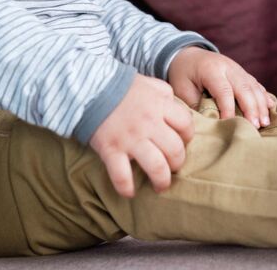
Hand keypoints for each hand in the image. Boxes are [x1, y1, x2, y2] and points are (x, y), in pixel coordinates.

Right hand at [89, 74, 194, 197]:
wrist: (89, 89)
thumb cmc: (122, 87)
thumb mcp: (150, 84)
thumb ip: (166, 96)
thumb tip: (177, 109)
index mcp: (160, 105)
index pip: (186, 125)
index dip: (187, 136)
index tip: (181, 141)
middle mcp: (149, 124)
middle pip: (175, 150)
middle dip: (178, 163)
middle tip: (172, 166)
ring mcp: (130, 139)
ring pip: (157, 167)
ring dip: (162, 181)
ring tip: (160, 186)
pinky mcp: (111, 150)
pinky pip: (122, 176)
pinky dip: (126, 188)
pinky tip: (130, 192)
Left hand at [167, 46, 275, 127]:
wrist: (188, 55)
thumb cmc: (183, 74)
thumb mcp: (182, 88)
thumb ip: (195, 104)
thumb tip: (208, 123)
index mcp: (211, 69)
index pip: (224, 91)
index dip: (229, 109)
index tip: (231, 125)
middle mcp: (227, 67)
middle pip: (244, 88)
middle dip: (252, 108)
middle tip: (256, 126)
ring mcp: (237, 68)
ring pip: (253, 86)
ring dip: (261, 105)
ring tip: (265, 123)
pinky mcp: (242, 73)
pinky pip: (256, 84)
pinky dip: (264, 96)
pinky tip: (270, 108)